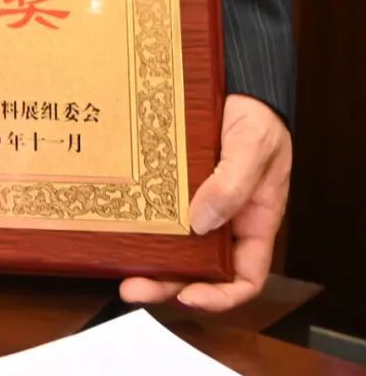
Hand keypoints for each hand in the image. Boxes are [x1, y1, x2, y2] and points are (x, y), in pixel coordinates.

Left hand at [120, 94, 291, 311]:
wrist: (234, 80)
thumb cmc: (258, 116)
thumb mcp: (254, 148)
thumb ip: (233, 185)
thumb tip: (202, 222)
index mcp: (252, 222)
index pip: (244, 276)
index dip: (220, 295)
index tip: (190, 295)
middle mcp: (221, 218)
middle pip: (196, 267)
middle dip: (167, 284)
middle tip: (134, 288)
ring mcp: (192, 200)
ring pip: (170, 243)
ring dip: (146, 258)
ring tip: (119, 267)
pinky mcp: (169, 180)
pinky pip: (153, 206)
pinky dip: (137, 219)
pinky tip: (116, 222)